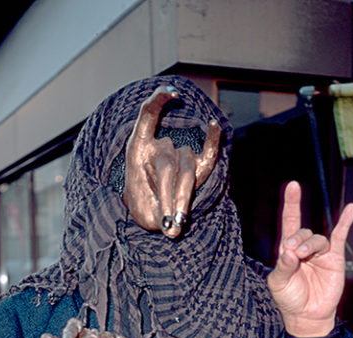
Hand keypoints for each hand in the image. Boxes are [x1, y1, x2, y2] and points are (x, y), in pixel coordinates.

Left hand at [123, 85, 220, 237]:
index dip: (158, 101)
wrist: (146, 211)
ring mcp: (178, 154)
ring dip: (182, 199)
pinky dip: (212, 139)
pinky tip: (213, 126)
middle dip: (169, 197)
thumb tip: (174, 230)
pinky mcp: (196, 165)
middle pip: (168, 165)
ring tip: (176, 224)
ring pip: (186, 170)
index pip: (148, 115)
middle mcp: (159, 146)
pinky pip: (207, 154)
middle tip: (168, 223)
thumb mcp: (140, 210)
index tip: (172, 93)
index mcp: (139, 148)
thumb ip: (154, 215)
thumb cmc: (141, 206)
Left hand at [268, 181, 352, 337]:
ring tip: (303, 256)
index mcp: (286, 251)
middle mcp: (303, 248)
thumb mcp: (278, 283)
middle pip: (302, 232)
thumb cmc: (289, 299)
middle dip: (297, 240)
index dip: (291, 205)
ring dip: (310, 244)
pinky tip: (350, 209)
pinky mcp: (333, 258)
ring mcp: (319, 253)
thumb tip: (287, 251)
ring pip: (317, 238)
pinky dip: (345, 222)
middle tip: (293, 253)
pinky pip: (340, 236)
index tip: (293, 187)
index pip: (289, 223)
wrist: (307, 314)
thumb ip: (282, 267)